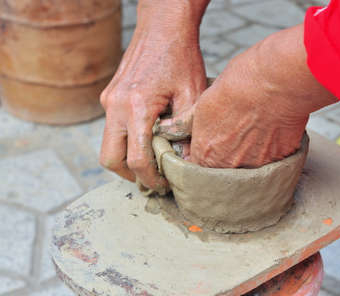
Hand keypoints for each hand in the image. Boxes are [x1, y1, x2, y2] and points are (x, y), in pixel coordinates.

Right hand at [100, 0, 207, 191]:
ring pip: (107, 144)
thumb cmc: (181, 57)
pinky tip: (147, 140)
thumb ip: (187, 130)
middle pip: (109, 158)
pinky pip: (112, 128)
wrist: (163, 26)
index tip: (164, 185)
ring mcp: (108, 100)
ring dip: (126, 158)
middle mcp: (115, 105)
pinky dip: (125, 141)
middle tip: (152, 180)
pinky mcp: (109, 95)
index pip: (136, 159)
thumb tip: (186, 162)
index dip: (150, 178)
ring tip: (151, 164)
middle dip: (130, 175)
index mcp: (136, 107)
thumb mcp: (193, 94)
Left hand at [162, 25, 336, 167]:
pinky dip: (270, 149)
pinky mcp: (279, 160)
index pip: (199, 167)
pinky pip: (271, 160)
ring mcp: (256, 166)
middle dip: (226, 158)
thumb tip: (173, 130)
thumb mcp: (202, 103)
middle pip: (224, 170)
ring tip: (254, 131)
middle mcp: (230, 166)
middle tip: (234, 136)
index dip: (203, 157)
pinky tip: (270, 130)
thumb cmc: (238, 86)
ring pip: (248, 168)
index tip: (210, 146)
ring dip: (249, 155)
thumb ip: (189, 125)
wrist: (275, 83)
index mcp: (207, 154)